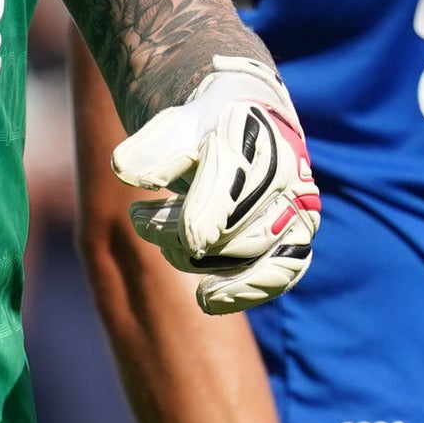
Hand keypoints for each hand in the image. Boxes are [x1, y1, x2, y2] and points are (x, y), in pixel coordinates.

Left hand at [111, 55, 320, 313]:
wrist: (247, 120)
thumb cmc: (203, 124)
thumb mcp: (175, 124)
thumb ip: (154, 148)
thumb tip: (125, 172)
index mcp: (256, 141)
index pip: (222, 192)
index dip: (186, 219)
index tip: (138, 220)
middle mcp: (286, 177)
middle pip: (227, 231)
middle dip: (173, 234)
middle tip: (138, 218)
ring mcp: (297, 209)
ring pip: (246, 257)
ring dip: (195, 259)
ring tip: (161, 243)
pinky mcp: (296, 237)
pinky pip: (280, 274)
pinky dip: (244, 291)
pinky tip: (208, 302)